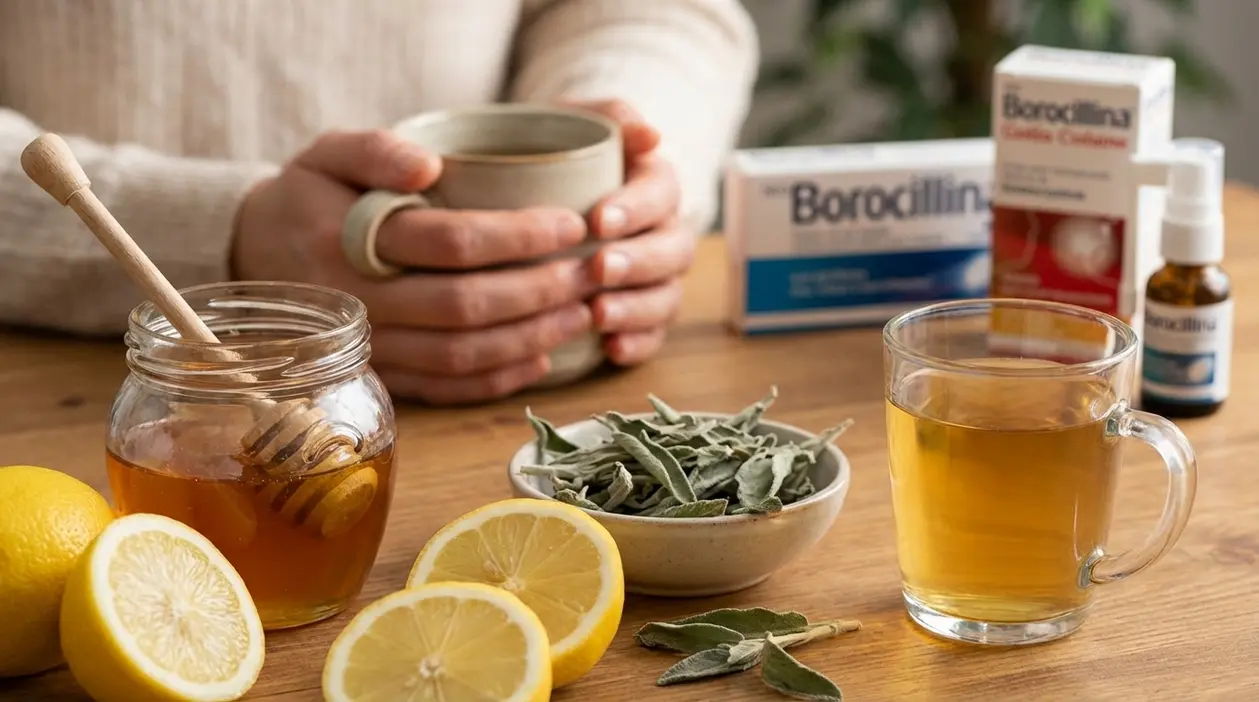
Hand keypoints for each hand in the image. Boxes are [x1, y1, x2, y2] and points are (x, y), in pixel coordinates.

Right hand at [231, 129, 598, 404]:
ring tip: (583, 314)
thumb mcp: (329, 152)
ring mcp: (369, 348)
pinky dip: (497, 379)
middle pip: (467, 306)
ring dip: (531, 338)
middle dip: (541, 291)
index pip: (452, 242)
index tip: (571, 223)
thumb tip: (431, 166)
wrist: (255, 257)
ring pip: (463, 354)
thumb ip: (378, 150)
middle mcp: (359, 301)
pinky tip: (540, 360)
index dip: (519, 236)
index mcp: (349, 240)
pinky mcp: (381, 377)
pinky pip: (445, 388)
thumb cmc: (309, 196)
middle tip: (592, 271)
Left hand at [563, 100, 695, 365]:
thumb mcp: (571, 121)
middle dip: (639, 262)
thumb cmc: (552, 152)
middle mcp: (663, 231)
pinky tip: (608, 348)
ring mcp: (655, 277)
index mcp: (653, 183)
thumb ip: (608, 117)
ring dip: (637, 307)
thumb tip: (650, 134)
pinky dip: (636, 344)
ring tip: (598, 314)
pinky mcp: (641, 315)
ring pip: (666, 296)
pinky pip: (653, 336)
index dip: (636, 208)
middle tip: (599, 269)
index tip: (598, 219)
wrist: (532, 188)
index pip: (661, 193)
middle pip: (673, 250)